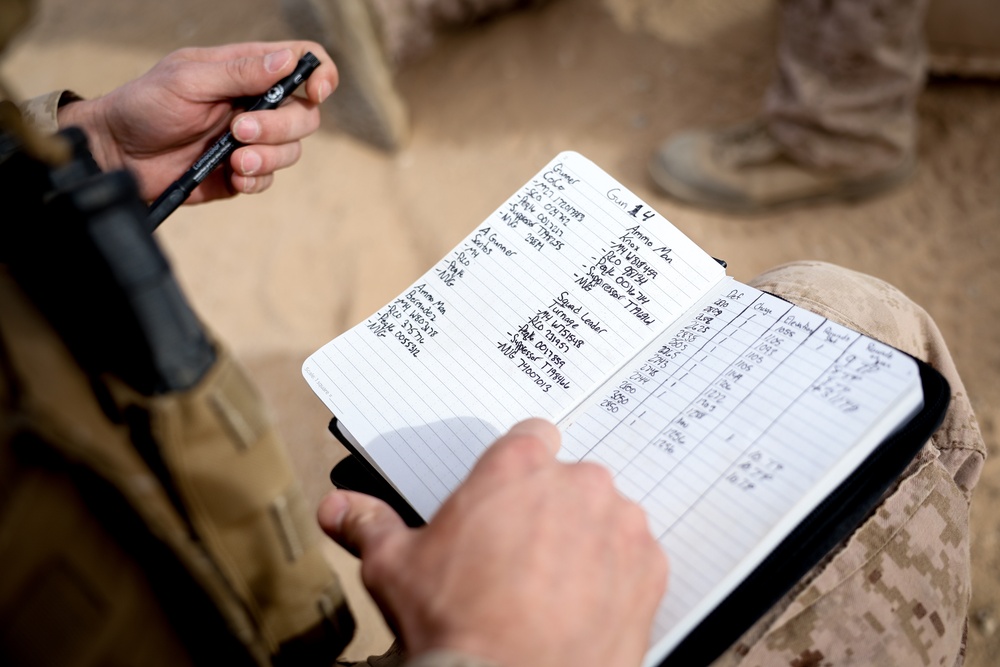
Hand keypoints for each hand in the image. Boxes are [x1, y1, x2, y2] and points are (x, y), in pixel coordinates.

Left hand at [57, 41, 337, 202]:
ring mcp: (250, 141)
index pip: (300, 63)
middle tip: (239, 130)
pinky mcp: (240, 174)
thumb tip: (287, 59)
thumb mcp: (189, 80)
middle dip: (279, 127)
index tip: (316, 91)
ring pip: (291, 151)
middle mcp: (254, 105)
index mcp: (245, 71)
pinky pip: (268, 180)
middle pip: (304, 115)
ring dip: (267, 157)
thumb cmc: (144, 105)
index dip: (320, 73)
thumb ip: (239, 72)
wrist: (116, 153)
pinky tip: (231, 177)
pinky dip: (255, 181)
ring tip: (233, 160)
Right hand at [318, 419, 667, 666]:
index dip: (520, 465)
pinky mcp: (649, 568)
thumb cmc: (454, 621)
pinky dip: (616, 575)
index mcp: (516, 467)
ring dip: (587, 540)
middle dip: (550, 508)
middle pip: (569, 480)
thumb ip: (369, 524)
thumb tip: (336, 508)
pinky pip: (635, 557)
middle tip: (522, 552)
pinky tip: (584, 605)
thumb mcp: (395, 566)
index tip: (510, 492)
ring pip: (606, 517)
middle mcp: (576, 484)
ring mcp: (619, 524)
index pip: (531, 436)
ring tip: (553, 585)